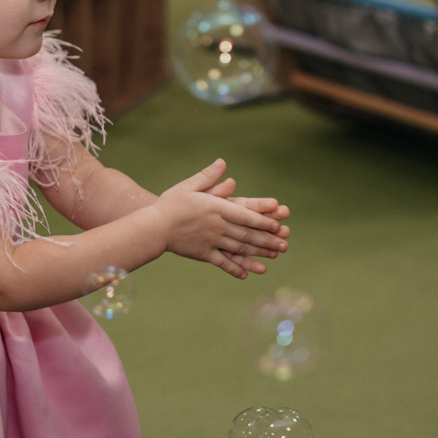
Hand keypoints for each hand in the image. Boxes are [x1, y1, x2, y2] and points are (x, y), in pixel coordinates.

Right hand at [150, 158, 290, 278]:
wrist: (153, 227)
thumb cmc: (170, 204)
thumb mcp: (188, 186)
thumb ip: (208, 176)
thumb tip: (222, 163)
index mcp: (215, 208)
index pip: (244, 214)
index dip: (262, 220)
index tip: (278, 224)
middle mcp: (216, 226)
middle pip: (246, 234)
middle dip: (268, 240)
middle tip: (284, 244)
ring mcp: (211, 241)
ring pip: (239, 249)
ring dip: (259, 253)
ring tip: (274, 256)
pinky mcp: (203, 253)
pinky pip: (222, 262)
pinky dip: (235, 268)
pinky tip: (247, 274)